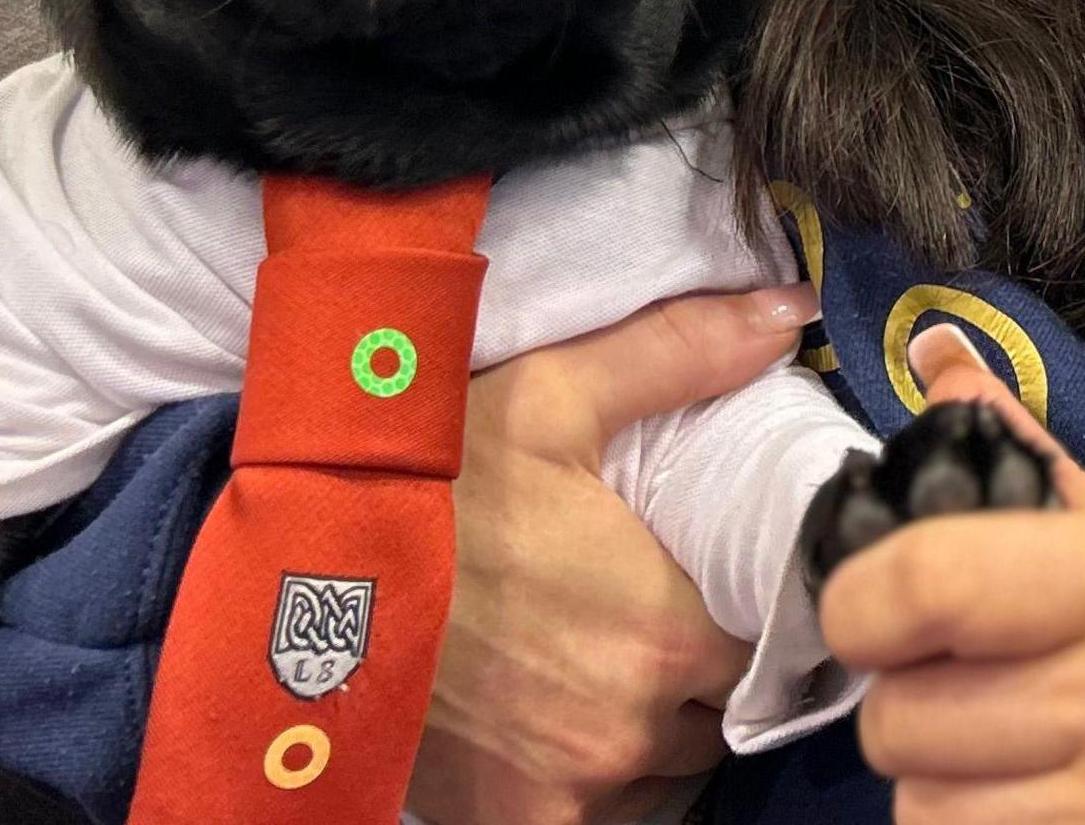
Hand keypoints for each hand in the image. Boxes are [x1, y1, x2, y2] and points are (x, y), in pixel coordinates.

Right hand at [411, 284, 820, 824]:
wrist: (298, 583)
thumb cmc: (429, 490)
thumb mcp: (551, 398)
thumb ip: (681, 354)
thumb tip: (786, 311)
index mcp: (664, 632)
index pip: (763, 646)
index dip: (747, 616)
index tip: (711, 585)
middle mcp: (632, 727)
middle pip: (713, 716)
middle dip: (694, 674)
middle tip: (645, 618)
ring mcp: (575, 785)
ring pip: (661, 771)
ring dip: (646, 730)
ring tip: (597, 666)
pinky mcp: (518, 822)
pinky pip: (600, 815)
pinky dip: (590, 781)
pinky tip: (556, 725)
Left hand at [820, 329, 1084, 824]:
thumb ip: (1038, 475)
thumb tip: (939, 370)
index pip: (930, 583)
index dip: (863, 599)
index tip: (871, 606)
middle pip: (904, 717)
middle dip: (913, 699)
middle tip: (969, 683)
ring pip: (925, 808)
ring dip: (944, 782)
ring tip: (1011, 750)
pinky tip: (1035, 800)